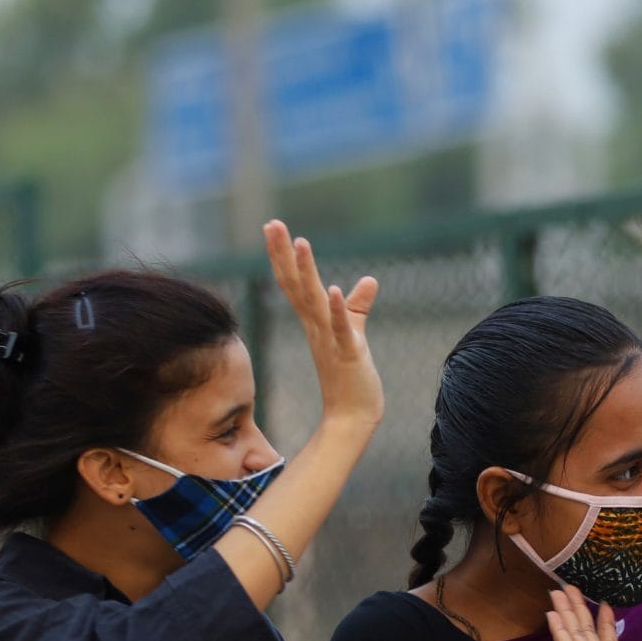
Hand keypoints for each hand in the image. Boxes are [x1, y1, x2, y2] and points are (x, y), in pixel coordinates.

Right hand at [263, 220, 381, 429]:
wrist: (352, 416)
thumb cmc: (350, 376)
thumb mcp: (355, 333)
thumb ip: (358, 306)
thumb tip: (370, 279)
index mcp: (314, 321)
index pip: (294, 283)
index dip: (283, 255)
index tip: (273, 226)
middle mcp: (316, 328)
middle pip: (296, 286)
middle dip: (284, 254)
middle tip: (272, 223)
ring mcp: (329, 341)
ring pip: (314, 302)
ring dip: (308, 273)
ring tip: (300, 244)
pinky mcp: (348, 355)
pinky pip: (340, 330)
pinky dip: (335, 310)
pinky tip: (330, 289)